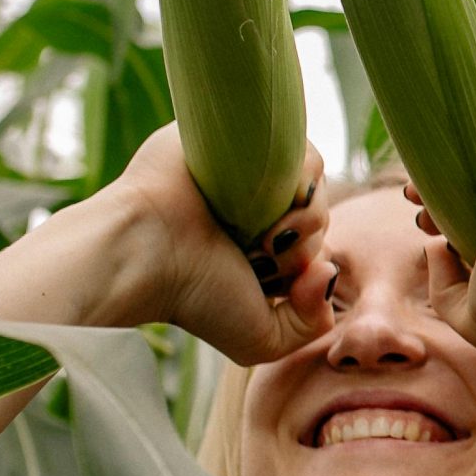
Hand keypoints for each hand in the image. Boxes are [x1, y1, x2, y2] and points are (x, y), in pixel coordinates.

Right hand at [95, 127, 334, 363]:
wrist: (143, 255)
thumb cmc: (194, 299)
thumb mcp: (262, 338)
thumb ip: (312, 323)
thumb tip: (332, 271)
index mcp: (258, 247)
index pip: (319, 245)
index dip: (311, 266)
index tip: (273, 282)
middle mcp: (253, 209)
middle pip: (319, 215)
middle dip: (304, 244)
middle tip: (259, 256)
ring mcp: (246, 172)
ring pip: (314, 182)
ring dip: (301, 215)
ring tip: (259, 234)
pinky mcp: (237, 138)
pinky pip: (299, 146)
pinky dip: (296, 176)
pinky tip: (263, 198)